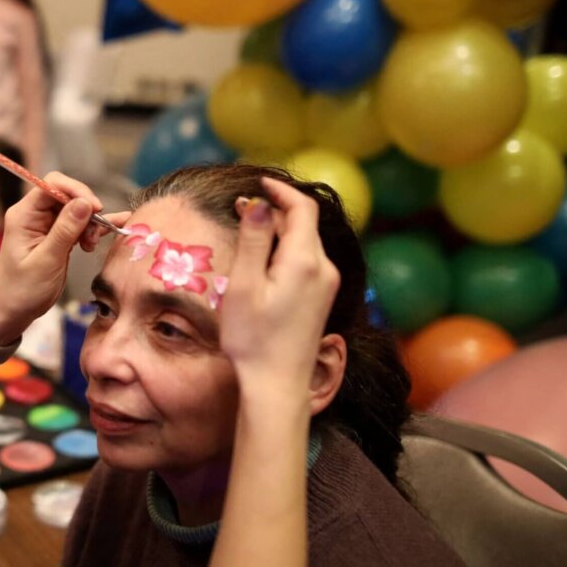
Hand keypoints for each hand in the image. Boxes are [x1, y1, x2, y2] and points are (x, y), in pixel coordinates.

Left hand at [0, 172, 104, 343]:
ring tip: (90, 246)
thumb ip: (65, 230)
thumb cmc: (22, 290)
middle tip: (94, 235)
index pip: (52, 185)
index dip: (76, 191)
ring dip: (90, 223)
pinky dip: (92, 228)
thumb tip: (84, 202)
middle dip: (85, 210)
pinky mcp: (56, 236)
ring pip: (75, 209)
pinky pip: (77, 224)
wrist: (13, 312)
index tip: (95, 208)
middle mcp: (33, 215)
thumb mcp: (46, 261)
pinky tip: (111, 230)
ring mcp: (45, 225)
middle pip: (67, 195)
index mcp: (23, 215)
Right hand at [219, 178, 340, 392]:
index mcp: (304, 260)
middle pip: (304, 223)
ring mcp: (325, 284)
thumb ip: (253, 239)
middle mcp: (323, 268)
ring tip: (248, 230)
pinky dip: (286, 249)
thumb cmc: (253, 337)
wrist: (277, 384)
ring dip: (279, 229)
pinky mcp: (322, 298)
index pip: (302, 208)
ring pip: (305, 241)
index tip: (257, 183)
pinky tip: (264, 260)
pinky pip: (306, 260)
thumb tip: (257, 202)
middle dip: (275, 208)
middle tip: (241, 207)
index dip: (280, 190)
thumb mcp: (244, 284)